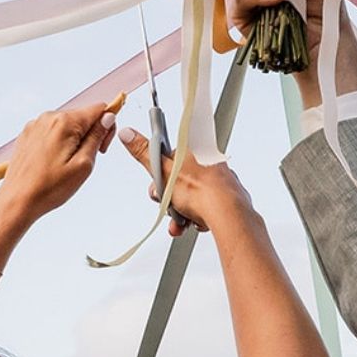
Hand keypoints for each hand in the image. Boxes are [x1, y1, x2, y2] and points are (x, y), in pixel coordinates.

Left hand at [0, 104, 115, 222]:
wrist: (17, 200)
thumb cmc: (50, 187)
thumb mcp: (84, 164)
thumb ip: (97, 136)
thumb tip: (108, 117)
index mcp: (65, 122)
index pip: (99, 109)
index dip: (107, 128)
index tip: (101, 148)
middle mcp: (48, 117)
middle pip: (83, 117)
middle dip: (90, 135)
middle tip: (83, 161)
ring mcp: (35, 125)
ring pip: (68, 125)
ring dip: (74, 140)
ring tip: (66, 165)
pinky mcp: (27, 134)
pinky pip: (52, 132)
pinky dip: (59, 144)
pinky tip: (54, 162)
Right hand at [119, 127, 250, 234]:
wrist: (228, 214)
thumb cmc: (201, 190)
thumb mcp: (163, 170)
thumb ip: (144, 152)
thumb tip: (127, 133)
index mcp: (195, 150)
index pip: (171, 157)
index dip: (160, 175)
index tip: (158, 185)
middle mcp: (209, 163)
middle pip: (180, 180)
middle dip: (170, 198)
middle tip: (168, 205)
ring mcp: (220, 181)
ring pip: (193, 197)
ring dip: (182, 212)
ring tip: (180, 222)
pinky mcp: (228, 198)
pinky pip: (207, 208)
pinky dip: (198, 218)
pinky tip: (194, 223)